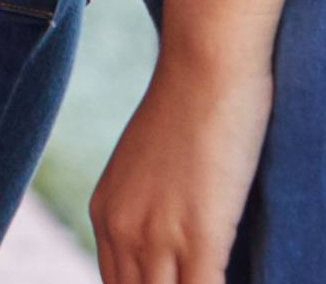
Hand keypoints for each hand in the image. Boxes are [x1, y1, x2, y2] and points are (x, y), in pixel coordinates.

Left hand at [91, 46, 271, 283]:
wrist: (206, 64)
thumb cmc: (194, 107)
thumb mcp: (158, 165)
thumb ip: (157, 208)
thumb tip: (179, 236)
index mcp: (106, 215)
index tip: (176, 282)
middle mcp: (120, 230)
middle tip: (195, 280)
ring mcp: (156, 235)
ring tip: (219, 280)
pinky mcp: (200, 235)